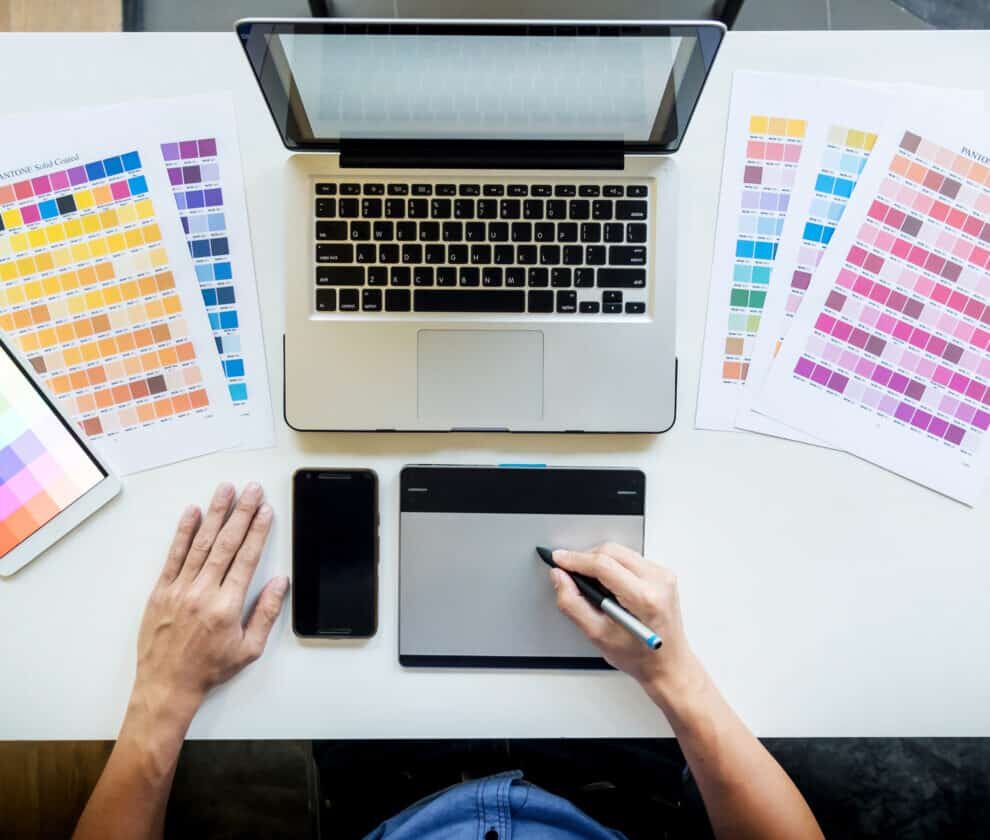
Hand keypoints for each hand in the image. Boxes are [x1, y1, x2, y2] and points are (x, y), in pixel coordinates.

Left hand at [131, 482, 287, 726]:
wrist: (166, 685)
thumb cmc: (208, 669)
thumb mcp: (249, 649)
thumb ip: (265, 613)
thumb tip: (279, 583)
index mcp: (227, 606)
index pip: (246, 558)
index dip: (258, 530)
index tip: (265, 511)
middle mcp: (203, 592)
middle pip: (227, 543)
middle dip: (241, 512)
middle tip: (251, 490)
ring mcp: (180, 589)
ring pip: (201, 543)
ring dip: (215, 514)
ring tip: (225, 491)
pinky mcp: (161, 591)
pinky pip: (174, 556)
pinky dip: (183, 533)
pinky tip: (192, 513)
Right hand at [551, 543, 703, 708]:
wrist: (668, 665)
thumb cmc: (640, 656)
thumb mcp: (597, 635)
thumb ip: (573, 603)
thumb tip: (559, 577)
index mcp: (644, 598)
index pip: (603, 565)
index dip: (575, 559)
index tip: (558, 559)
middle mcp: (658, 581)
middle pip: (611, 552)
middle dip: (586, 559)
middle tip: (569, 574)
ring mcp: (663, 575)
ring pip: (620, 552)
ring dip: (599, 562)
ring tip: (590, 585)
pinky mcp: (662, 574)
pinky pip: (630, 559)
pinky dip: (613, 566)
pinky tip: (608, 586)